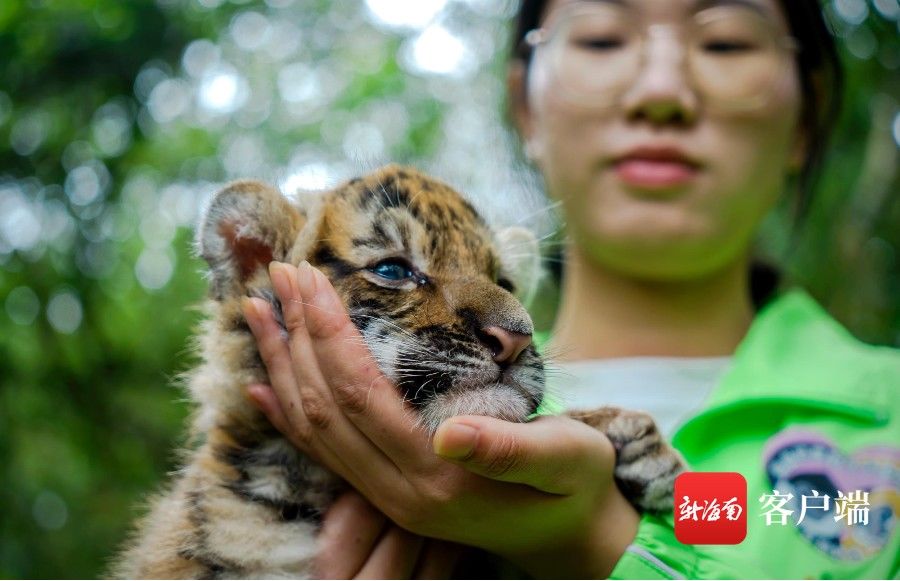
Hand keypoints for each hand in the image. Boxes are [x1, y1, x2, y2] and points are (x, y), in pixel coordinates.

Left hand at [242, 261, 639, 577]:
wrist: (569, 538)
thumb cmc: (574, 487)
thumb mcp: (566, 461)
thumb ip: (510, 451)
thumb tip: (451, 434)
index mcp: (438, 476)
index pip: (362, 394)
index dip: (329, 333)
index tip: (309, 278)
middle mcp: (399, 491)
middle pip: (325, 405)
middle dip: (296, 334)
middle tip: (278, 274)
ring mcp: (386, 497)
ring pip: (313, 427)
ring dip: (282, 365)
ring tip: (258, 312)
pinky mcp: (385, 494)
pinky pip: (322, 454)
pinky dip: (287, 416)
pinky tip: (262, 387)